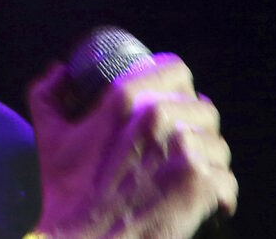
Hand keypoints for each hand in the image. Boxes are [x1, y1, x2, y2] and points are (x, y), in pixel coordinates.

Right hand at [28, 54, 237, 238]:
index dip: (178, 88)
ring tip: (189, 183)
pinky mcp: (201, 183)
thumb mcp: (50, 138)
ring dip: (208, 165)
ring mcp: (183, 149)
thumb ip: (48, 96)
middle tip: (180, 155)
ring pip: (217, 145)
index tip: (174, 107)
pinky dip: (218, 198)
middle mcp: (158, 116)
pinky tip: (204, 206)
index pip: (176, 70)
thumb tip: (59, 71)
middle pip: (203, 109)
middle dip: (195, 131)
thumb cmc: (67, 194)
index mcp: (125, 98)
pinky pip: (227, 181)